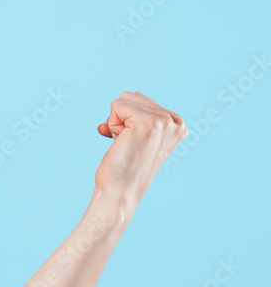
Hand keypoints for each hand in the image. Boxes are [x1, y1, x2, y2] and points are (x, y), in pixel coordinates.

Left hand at [94, 91, 188, 205]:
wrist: (120, 191)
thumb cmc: (123, 168)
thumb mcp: (136, 138)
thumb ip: (132, 120)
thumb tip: (108, 118)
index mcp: (177, 124)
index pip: (139, 100)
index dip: (126, 120)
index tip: (133, 143)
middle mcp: (175, 121)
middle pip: (131, 96)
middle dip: (120, 119)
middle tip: (128, 145)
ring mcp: (163, 121)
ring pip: (123, 99)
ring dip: (115, 122)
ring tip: (126, 145)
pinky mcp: (148, 122)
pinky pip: (116, 106)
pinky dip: (112, 125)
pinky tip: (122, 143)